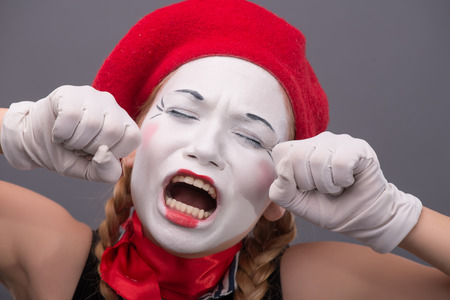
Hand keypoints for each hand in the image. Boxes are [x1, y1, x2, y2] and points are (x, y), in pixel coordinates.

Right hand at [1, 85, 140, 181]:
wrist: (32, 141)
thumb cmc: (66, 154)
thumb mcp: (88, 171)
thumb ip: (105, 172)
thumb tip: (106, 154)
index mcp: (124, 124)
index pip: (133, 138)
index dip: (113, 152)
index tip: (97, 153)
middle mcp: (112, 105)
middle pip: (113, 131)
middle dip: (91, 147)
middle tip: (79, 146)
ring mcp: (91, 95)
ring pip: (91, 123)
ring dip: (74, 140)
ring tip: (68, 139)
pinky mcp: (69, 92)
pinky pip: (71, 115)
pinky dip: (61, 132)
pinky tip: (58, 131)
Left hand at [269, 131, 421, 252]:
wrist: (363, 218)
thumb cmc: (329, 207)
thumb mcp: (297, 204)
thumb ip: (281, 190)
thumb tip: (284, 166)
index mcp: (298, 150)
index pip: (281, 153)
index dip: (290, 177)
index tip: (304, 188)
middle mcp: (316, 140)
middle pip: (298, 156)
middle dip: (309, 183)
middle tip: (323, 189)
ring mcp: (338, 140)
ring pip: (319, 160)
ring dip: (329, 185)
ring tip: (338, 186)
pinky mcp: (358, 146)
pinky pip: (340, 162)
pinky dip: (343, 180)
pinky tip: (350, 180)